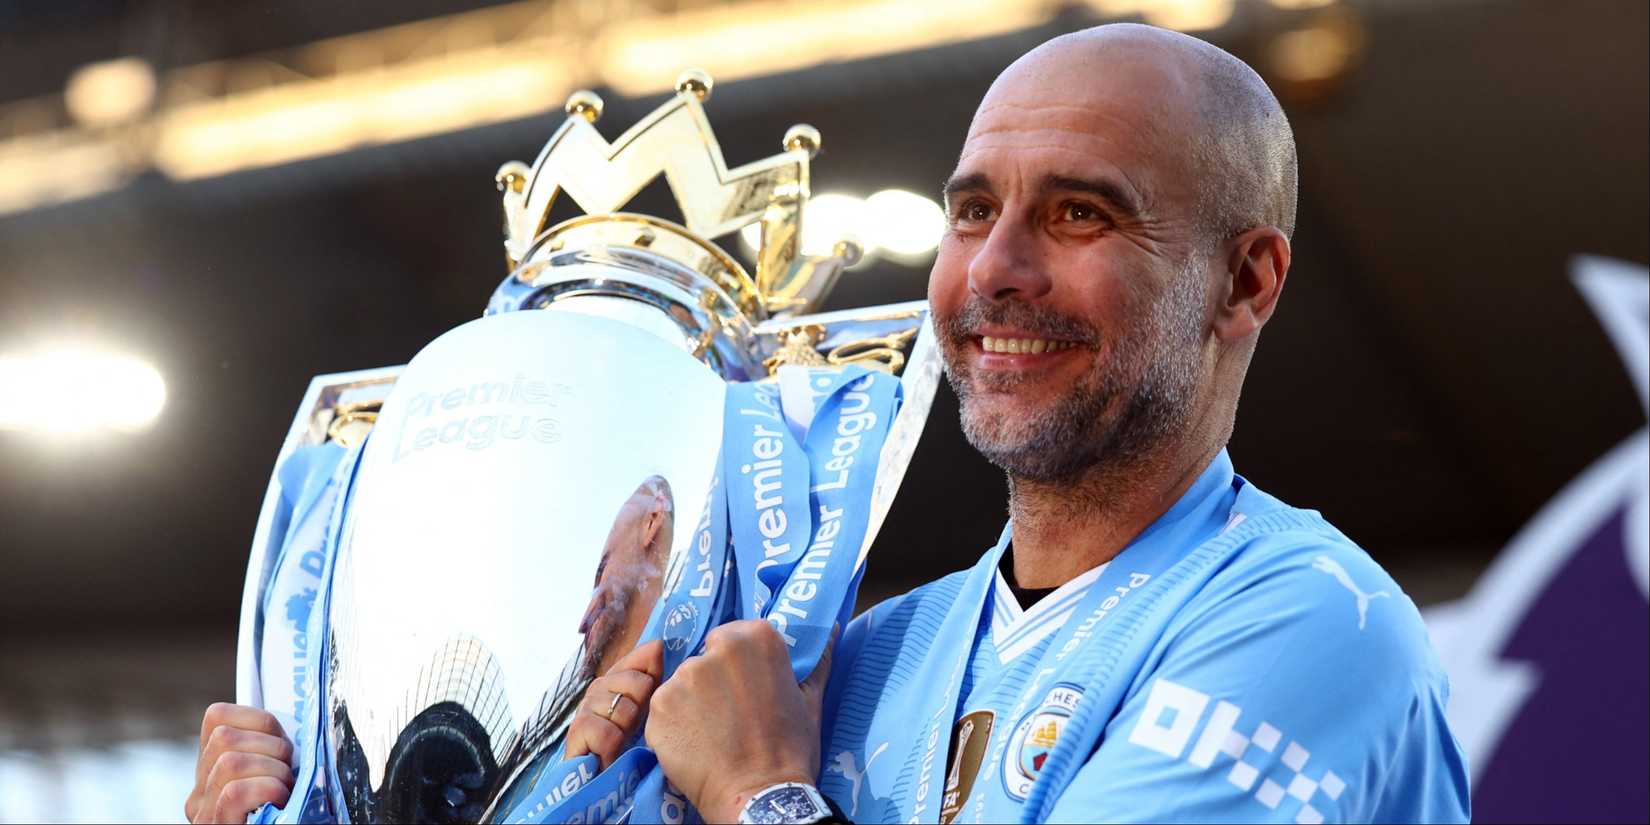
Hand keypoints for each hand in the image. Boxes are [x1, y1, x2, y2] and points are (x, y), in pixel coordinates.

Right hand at [184, 703, 294, 823]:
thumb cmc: (288, 815)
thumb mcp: (277, 779)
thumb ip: (272, 755)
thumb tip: (298, 727)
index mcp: (213, 772)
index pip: (217, 718)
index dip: (258, 719)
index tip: (284, 743)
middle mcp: (200, 793)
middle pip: (224, 736)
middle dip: (271, 745)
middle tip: (289, 772)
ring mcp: (204, 813)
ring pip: (228, 761)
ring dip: (273, 770)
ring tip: (286, 791)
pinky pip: (234, 792)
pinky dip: (267, 790)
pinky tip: (280, 803)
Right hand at [566, 640, 664, 769]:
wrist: (601, 780)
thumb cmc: (627, 745)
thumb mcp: (646, 708)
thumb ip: (652, 675)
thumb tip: (658, 643)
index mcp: (615, 679)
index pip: (639, 659)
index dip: (651, 680)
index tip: (651, 697)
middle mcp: (597, 689)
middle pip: (637, 683)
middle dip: (643, 710)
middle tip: (634, 728)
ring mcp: (584, 710)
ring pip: (624, 710)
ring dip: (628, 731)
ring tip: (621, 742)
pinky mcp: (575, 733)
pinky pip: (608, 734)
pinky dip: (613, 747)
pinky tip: (609, 754)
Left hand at [646, 620, 833, 823]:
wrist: (759, 795)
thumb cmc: (790, 749)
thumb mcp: (810, 700)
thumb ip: (816, 660)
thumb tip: (832, 628)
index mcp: (756, 638)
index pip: (731, 637)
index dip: (735, 666)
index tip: (744, 690)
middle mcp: (716, 649)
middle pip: (704, 658)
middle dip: (712, 682)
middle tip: (729, 715)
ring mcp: (683, 677)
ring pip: (682, 683)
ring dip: (691, 704)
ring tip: (712, 733)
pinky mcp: (659, 706)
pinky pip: (664, 709)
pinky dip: (674, 725)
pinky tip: (694, 744)